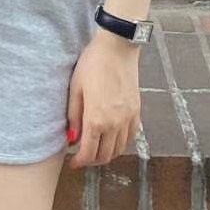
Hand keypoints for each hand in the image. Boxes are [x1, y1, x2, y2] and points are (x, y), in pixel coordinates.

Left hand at [65, 28, 141, 168]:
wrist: (117, 47)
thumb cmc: (93, 64)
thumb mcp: (75, 88)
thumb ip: (74, 116)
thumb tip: (72, 138)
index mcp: (96, 119)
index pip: (88, 153)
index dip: (79, 162)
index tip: (73, 162)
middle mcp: (114, 124)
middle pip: (105, 155)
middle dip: (92, 160)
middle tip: (82, 156)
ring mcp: (128, 118)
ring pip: (119, 149)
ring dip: (107, 154)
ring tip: (96, 148)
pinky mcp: (137, 111)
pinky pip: (130, 136)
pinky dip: (121, 143)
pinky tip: (112, 138)